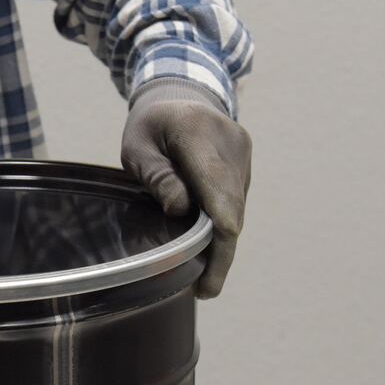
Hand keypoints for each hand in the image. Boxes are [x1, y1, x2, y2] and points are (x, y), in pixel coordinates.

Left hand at [120, 88, 251, 298]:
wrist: (184, 95)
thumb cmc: (151, 126)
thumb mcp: (138, 146)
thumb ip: (157, 175)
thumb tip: (180, 210)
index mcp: (196, 131)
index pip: (214, 184)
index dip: (218, 225)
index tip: (216, 258)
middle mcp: (230, 143)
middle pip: (231, 204)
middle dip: (221, 250)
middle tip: (206, 290)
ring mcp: (243, 155)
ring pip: (236, 208)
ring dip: (223, 244)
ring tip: (207, 282)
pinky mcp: (246, 166)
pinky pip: (236, 203)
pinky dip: (224, 227)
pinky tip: (210, 253)